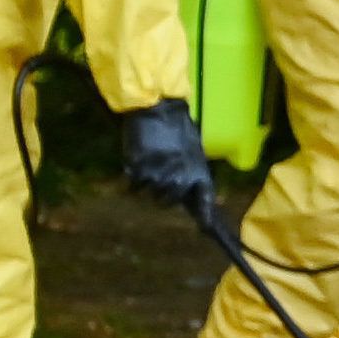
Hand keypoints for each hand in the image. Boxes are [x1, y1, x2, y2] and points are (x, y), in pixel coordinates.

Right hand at [116, 95, 214, 214]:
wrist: (157, 109)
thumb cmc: (177, 128)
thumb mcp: (193, 152)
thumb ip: (191, 174)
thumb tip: (189, 196)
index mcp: (198, 174)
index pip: (204, 203)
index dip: (205, 218)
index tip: (206, 229)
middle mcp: (179, 181)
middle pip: (167, 202)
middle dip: (163, 192)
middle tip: (162, 171)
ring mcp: (158, 177)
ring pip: (149, 194)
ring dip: (147, 183)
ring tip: (151, 161)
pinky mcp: (137, 171)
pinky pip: (133, 186)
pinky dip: (132, 178)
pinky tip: (138, 160)